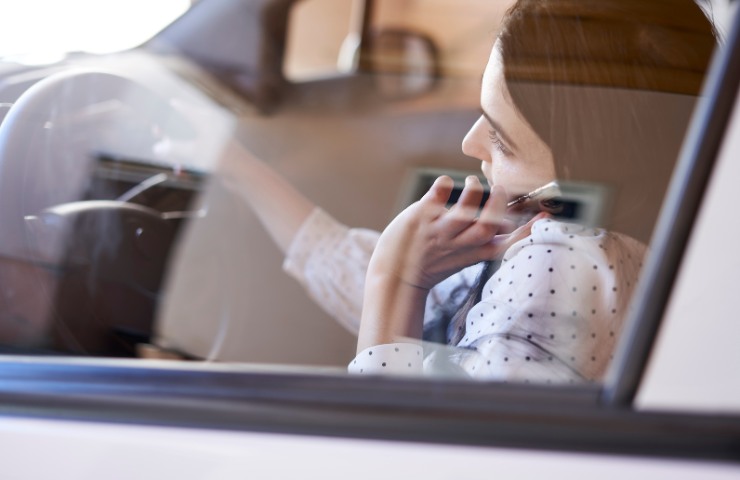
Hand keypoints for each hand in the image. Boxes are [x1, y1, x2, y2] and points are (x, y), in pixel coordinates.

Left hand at [357, 175, 545, 350]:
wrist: (395, 275)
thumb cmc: (434, 261)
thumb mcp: (463, 257)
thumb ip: (485, 240)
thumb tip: (509, 222)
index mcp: (473, 253)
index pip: (504, 244)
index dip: (525, 230)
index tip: (544, 215)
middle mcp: (457, 243)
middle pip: (486, 227)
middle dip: (498, 205)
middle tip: (500, 188)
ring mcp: (438, 232)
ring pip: (462, 213)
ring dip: (473, 192)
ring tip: (473, 182)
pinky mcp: (420, 218)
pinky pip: (435, 198)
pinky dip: (444, 186)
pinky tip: (445, 183)